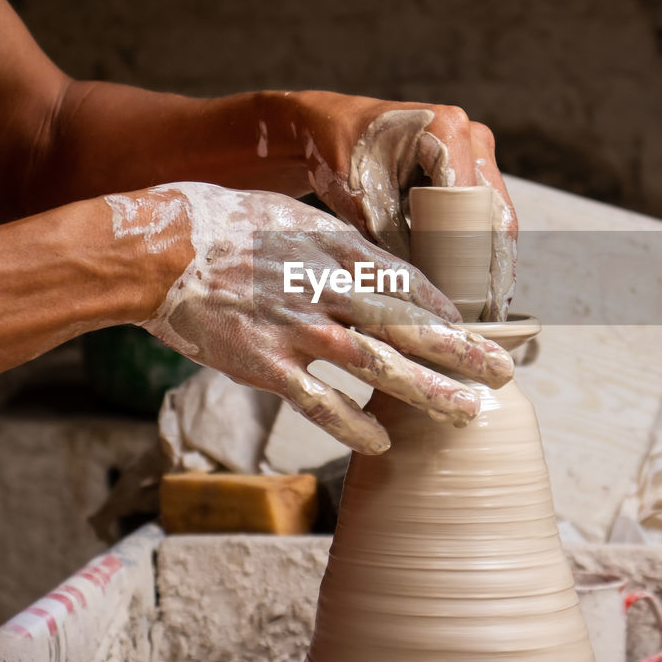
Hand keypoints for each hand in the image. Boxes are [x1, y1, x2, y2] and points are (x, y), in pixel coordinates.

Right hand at [105, 183, 513, 454]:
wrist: (157, 250)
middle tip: (504, 375)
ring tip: (466, 413)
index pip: (411, 283)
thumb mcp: (292, 216)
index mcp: (336, 248)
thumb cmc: (224, 226)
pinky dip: (352, 425)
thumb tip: (377, 266)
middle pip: (409, 325)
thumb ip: (337, 245)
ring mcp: (298, 328)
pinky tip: (381, 445)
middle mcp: (327, 287)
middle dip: (462, 353)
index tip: (479, 331)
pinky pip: (318, 401)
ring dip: (427, 392)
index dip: (450, 311)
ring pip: (378, 365)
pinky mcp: (264, 364)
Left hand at [286, 91, 517, 320]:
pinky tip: (482, 286)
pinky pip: (483, 211)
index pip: (475, 205)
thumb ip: (395, 242)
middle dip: (495, 266)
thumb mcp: (362, 201)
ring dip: (493, 260)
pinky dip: (481, 246)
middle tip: (492, 315)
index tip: (483, 301)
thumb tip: (428, 292)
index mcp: (447, 130)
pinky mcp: (467, 165)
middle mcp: (470, 136)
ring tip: (491, 309)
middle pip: (496, 212)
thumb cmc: (336, 154)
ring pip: (495, 215)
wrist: (325, 127)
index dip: (479, 256)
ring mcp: (472, 149)